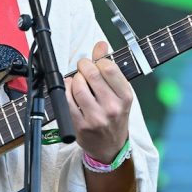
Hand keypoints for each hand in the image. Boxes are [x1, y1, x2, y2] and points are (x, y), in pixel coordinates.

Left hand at [67, 41, 133, 163]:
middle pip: (91, 74)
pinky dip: (66, 90)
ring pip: (77, 86)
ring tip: (77, 80)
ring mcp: (96, 118)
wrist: (110, 147)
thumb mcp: (119, 93)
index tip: (96, 62)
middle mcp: (112, 108)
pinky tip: (70, 90)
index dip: (98, 60)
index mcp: (125, 97)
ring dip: (74, 78)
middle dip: (83, 66)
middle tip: (83, 67)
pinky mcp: (80, 125)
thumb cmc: (115, 116)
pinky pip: (67, 100)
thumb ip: (110, 67)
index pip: (109, 68)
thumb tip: (100, 44)